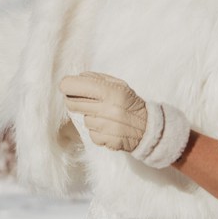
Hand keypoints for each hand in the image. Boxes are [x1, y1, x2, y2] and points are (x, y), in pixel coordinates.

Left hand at [59, 72, 190, 168]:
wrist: (150, 128)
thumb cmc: (131, 103)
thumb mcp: (119, 85)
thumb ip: (97, 79)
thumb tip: (77, 77)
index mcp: (110, 91)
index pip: (72, 86)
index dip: (67, 86)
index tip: (68, 87)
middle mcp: (108, 108)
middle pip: (71, 103)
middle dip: (73, 100)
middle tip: (84, 100)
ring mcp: (107, 126)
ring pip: (83, 119)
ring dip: (90, 117)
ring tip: (104, 116)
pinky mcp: (107, 141)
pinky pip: (91, 134)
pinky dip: (97, 132)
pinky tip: (108, 128)